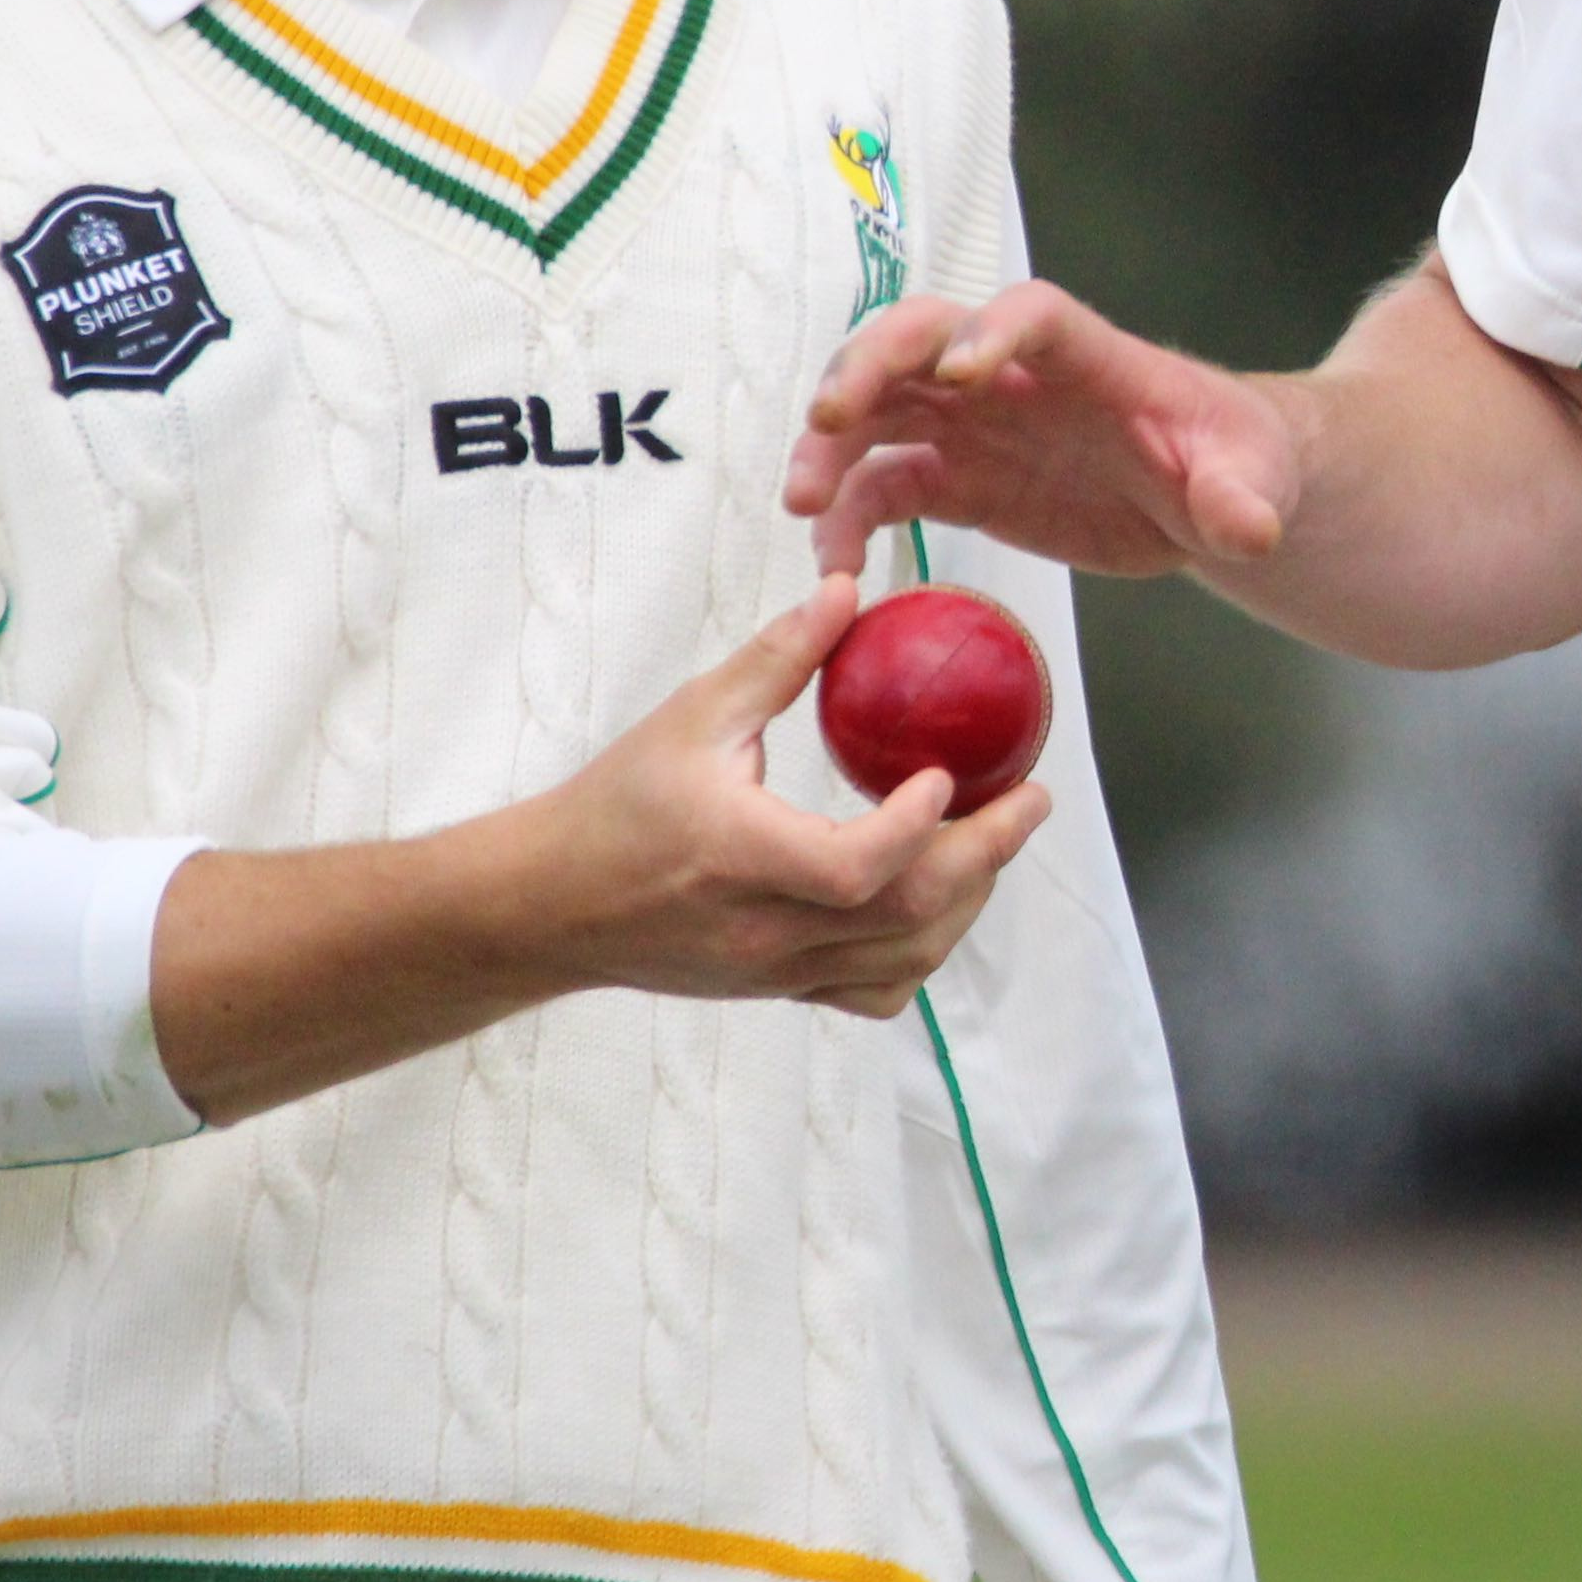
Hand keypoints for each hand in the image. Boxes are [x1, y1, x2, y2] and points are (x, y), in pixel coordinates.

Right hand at [492, 576, 1046, 1016]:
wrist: (551, 904)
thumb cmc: (618, 804)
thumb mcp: (693, 714)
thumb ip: (779, 657)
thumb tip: (848, 590)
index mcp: (740, 858)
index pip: (856, 868)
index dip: (917, 827)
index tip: (948, 773)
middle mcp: (765, 930)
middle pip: (906, 918)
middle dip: (987, 857)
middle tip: (1030, 798)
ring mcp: (777, 971)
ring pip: (906, 960)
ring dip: (968, 901)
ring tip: (995, 838)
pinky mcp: (781, 990)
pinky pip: (876, 992)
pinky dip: (924, 951)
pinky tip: (940, 898)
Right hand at [784, 282, 1302, 580]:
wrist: (1199, 492)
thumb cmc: (1231, 459)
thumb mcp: (1254, 479)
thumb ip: (1240, 496)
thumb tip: (1249, 528)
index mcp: (1088, 357)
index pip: (1033, 315)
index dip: (994, 329)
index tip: (962, 370)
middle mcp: (1012, 375)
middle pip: (921, 337)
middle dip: (869, 365)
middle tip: (830, 416)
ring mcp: (975, 424)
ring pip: (882, 407)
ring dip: (831, 441)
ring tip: (803, 498)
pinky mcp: (957, 480)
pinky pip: (886, 487)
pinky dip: (849, 517)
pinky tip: (833, 563)